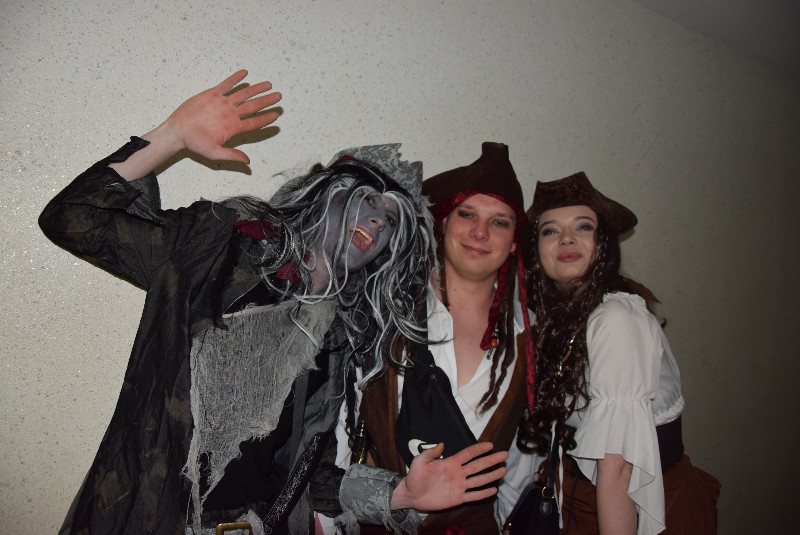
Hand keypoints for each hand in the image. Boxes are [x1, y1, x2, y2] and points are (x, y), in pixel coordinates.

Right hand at [110, 70, 281, 180]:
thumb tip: (248, 162)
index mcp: (233, 127)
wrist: (178, 131)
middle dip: (266, 101)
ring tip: (268, 84)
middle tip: (279, 96)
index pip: (253, 122)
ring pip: (243, 94)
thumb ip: (232, 155)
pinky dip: (235, 79)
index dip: (265, 118)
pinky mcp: (212, 95)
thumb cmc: (194, 143)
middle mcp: (230, 114)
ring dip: (256, 89)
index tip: (276, 115)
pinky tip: (245, 73)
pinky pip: (226, 85)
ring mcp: (222, 103)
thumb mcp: (214, 152)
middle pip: (253, 106)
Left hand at [390, 442, 507, 511]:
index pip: (468, 454)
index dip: (479, 449)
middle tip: (505, 454)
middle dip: (491, 460)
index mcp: (450, 463)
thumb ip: (431, 453)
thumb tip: (442, 444)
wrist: (411, 495)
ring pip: (479, 480)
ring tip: (503, 470)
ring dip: (491, 475)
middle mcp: (458, 473)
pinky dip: (483, 493)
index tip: (491, 444)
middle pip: (478, 465)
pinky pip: (473, 495)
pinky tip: (493, 490)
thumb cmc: (415, 476)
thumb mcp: (420, 461)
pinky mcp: (458, 498)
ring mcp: (459, 486)